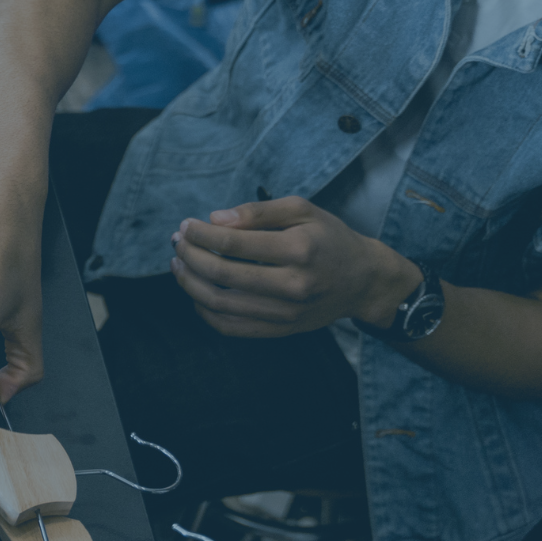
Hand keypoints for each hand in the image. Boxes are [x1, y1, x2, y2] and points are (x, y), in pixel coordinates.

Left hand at [169, 197, 419, 336]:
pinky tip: (196, 293)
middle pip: (222, 274)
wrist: (364, 281)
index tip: (187, 225)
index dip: (201, 234)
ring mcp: (286, 312)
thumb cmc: (329, 238)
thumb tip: (214, 218)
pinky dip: (206, 312)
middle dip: (190, 256)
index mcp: (298, 249)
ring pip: (221, 304)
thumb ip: (258, 212)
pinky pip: (232, 328)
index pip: (233, 244)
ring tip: (178, 265)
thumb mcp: (303, 211)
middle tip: (177, 243)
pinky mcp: (282, 330)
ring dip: (190, 284)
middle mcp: (292, 285)